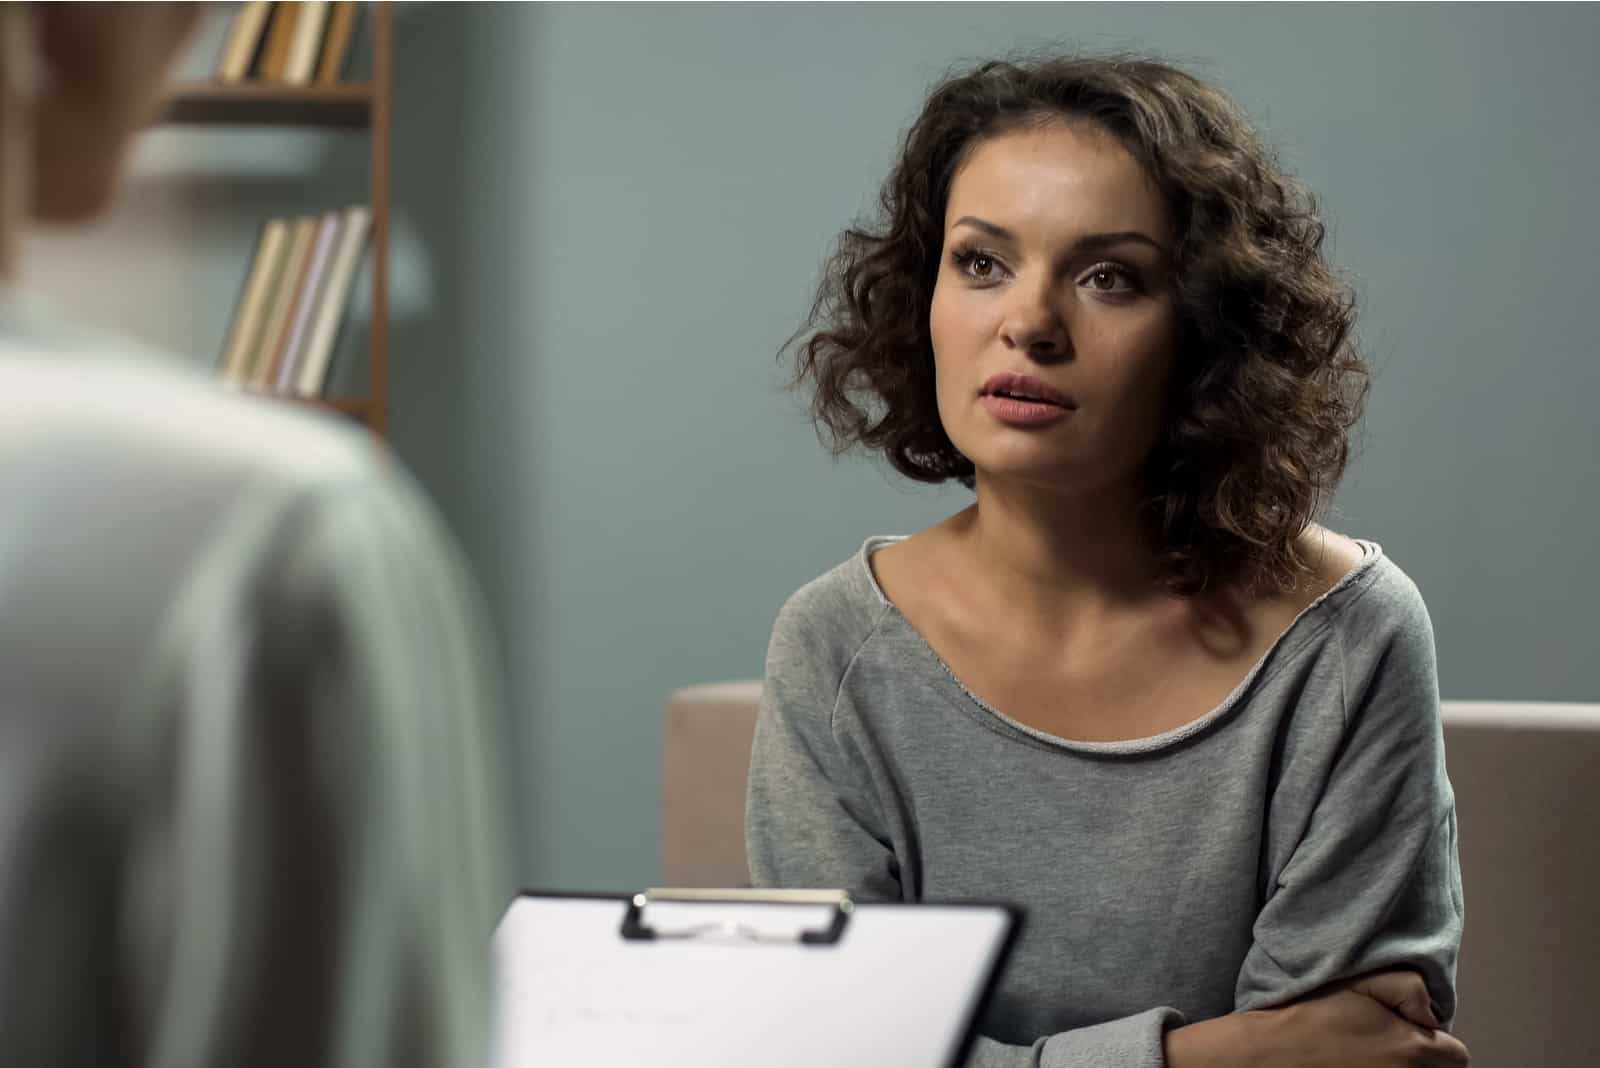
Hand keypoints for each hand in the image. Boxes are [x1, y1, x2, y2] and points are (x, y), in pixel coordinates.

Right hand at [1166, 971, 1469, 1067]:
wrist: (1271, 1053)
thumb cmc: (1311, 1016)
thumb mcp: (1360, 982)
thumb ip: (1409, 988)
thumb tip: (1430, 1014)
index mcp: (1413, 1048)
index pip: (1457, 1055)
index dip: (1435, 1041)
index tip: (1410, 1033)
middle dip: (1423, 1059)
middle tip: (1390, 1046)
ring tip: (1372, 1057)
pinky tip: (1359, 1065)